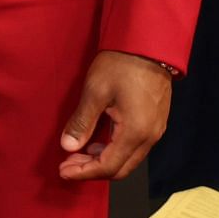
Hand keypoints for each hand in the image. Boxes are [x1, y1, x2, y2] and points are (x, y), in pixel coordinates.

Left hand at [58, 50, 172, 180]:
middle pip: (121, 168)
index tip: (63, 170)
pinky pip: (134, 147)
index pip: (109, 167)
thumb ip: (82, 122)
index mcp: (136, 132)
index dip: (84, 172)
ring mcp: (155, 130)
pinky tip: (97, 142)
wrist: (148, 45)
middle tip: (68, 164)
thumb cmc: (120, 65)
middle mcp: (150, 137)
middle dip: (92, 170)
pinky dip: (114, 150)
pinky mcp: (154, 122)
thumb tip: (68, 146)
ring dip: (103, 160)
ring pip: (128, 159)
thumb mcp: (95, 91)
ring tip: (78, 153)